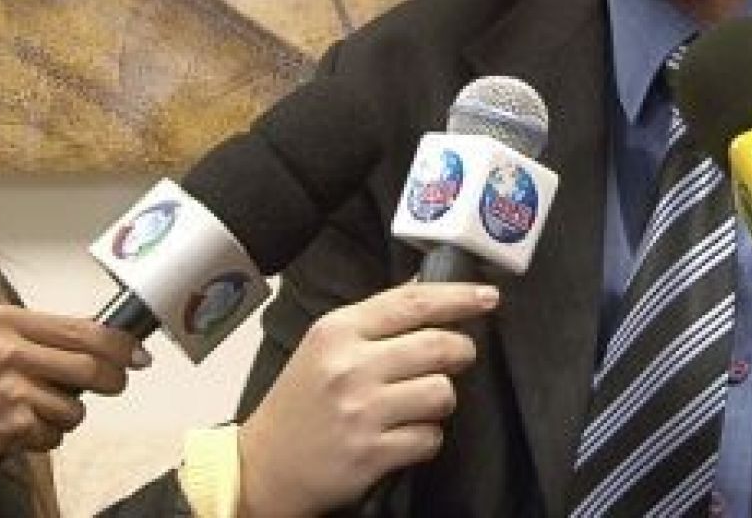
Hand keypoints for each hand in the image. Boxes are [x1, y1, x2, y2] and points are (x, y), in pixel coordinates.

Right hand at [0, 304, 142, 470]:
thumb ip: (40, 337)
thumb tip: (103, 343)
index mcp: (5, 319)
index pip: (84, 329)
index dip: (121, 345)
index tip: (138, 355)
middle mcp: (7, 349)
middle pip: (91, 365)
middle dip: (111, 380)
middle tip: (111, 385)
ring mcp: (8, 388)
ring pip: (75, 406)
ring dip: (68, 415)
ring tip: (37, 412)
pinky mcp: (7, 425)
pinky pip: (53, 434)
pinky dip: (44, 437)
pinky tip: (18, 430)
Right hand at [237, 281, 498, 515]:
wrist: (263, 466)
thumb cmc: (302, 401)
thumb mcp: (326, 345)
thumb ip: (376, 318)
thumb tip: (428, 286)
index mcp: (337, 331)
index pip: (413, 303)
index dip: (458, 297)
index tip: (488, 297)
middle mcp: (349, 368)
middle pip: (439, 346)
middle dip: (461, 351)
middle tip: (457, 357)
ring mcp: (360, 412)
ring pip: (442, 393)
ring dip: (441, 400)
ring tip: (418, 403)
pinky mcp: (371, 454)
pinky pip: (431, 438)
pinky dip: (426, 438)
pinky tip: (403, 435)